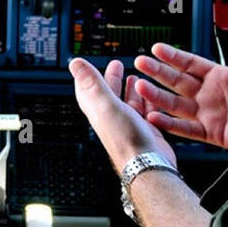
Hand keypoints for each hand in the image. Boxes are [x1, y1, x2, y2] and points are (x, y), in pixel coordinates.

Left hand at [68, 57, 176, 173]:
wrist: (146, 163)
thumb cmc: (125, 138)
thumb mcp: (106, 103)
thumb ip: (92, 82)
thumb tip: (75, 63)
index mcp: (97, 110)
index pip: (87, 89)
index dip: (88, 75)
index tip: (89, 64)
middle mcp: (111, 118)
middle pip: (109, 94)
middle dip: (112, 78)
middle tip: (117, 65)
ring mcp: (127, 125)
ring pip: (128, 103)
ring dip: (130, 89)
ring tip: (136, 77)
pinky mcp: (144, 131)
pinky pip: (144, 112)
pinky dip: (147, 101)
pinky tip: (152, 96)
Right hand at [131, 14, 227, 152]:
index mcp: (222, 77)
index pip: (190, 64)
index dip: (173, 56)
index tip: (156, 48)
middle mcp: (212, 96)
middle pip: (178, 82)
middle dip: (158, 73)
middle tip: (140, 62)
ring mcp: (210, 115)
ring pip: (176, 104)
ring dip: (157, 96)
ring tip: (139, 86)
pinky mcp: (213, 134)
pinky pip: (186, 128)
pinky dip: (169, 123)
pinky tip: (153, 115)